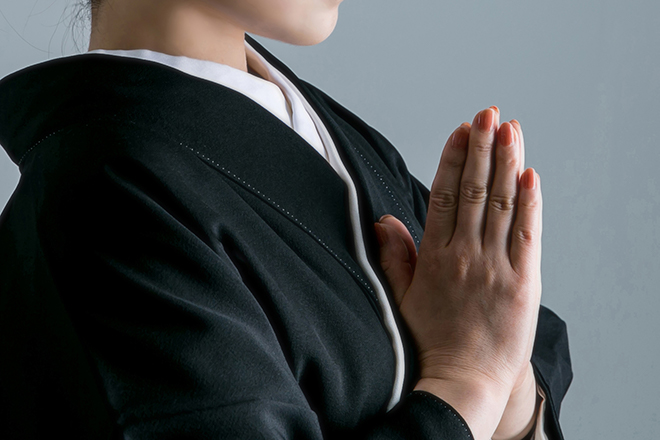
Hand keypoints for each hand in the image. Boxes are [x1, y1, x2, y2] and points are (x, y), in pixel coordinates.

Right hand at [374, 108, 541, 439]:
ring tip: (511, 130)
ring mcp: (495, 267)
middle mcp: (464, 256)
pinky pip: (527, 235)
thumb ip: (396, 255)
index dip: (453, 159)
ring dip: (507, 164)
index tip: (462, 130)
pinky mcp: (523, 282)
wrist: (464, 379)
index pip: (444, 196)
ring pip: (501, 205)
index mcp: (435, 257)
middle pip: (474, 191)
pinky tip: (531, 175)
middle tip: (489, 114)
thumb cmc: (431, 338)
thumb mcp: (403, 296)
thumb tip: (384, 220)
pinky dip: (530, 203)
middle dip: (483, 148)